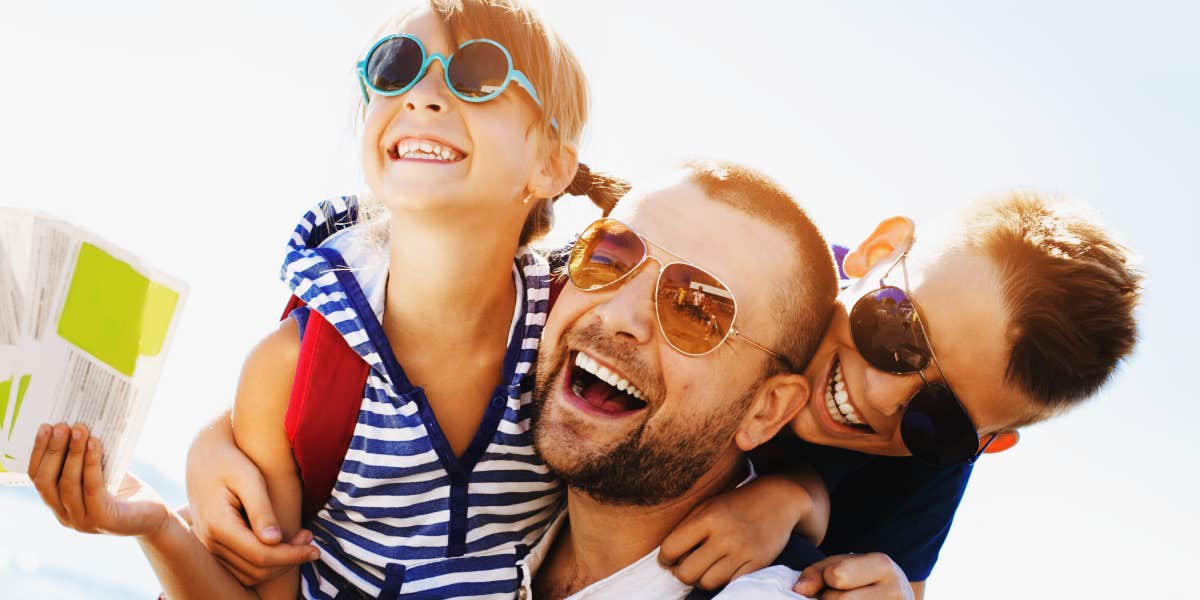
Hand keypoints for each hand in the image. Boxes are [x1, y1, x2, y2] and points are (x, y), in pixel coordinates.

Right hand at [28, 423, 169, 536]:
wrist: (155, 517)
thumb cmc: (127, 491)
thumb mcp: (103, 472)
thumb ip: (87, 458)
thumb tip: (78, 425)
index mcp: (59, 504)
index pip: (38, 478)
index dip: (39, 452)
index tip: (45, 427)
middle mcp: (66, 516)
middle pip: (48, 481)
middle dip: (53, 450)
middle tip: (61, 426)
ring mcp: (82, 521)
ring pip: (68, 484)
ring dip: (73, 454)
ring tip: (80, 430)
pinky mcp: (103, 521)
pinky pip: (92, 488)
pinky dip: (91, 464)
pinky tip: (94, 445)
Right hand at [185, 413, 317, 585]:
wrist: (204, 457)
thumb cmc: (230, 462)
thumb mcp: (249, 478)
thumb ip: (261, 509)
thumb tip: (274, 540)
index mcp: (218, 525)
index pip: (260, 556)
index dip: (291, 556)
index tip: (315, 548)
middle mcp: (210, 542)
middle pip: (257, 570)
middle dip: (289, 560)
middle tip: (310, 540)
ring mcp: (210, 547)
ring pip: (250, 574)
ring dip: (279, 564)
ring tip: (301, 541)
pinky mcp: (215, 547)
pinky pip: (243, 568)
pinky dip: (266, 564)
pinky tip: (283, 545)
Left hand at [660, 477, 809, 589]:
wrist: (776, 499)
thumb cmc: (735, 504)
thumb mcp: (707, 506)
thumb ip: (686, 528)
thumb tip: (665, 557)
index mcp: (708, 517)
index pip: (671, 548)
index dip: (665, 558)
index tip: (668, 559)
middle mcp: (725, 536)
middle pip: (687, 572)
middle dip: (681, 573)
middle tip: (685, 566)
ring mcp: (742, 551)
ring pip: (707, 583)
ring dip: (701, 579)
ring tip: (703, 569)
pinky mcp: (757, 563)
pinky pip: (729, 584)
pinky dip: (721, 580)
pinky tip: (721, 569)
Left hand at [793, 553, 912, 599]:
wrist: (896, 596)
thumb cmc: (862, 579)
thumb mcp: (842, 565)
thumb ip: (817, 573)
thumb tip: (799, 590)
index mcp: (883, 565)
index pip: (837, 576)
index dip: (826, 580)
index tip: (832, 582)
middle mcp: (897, 591)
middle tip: (834, 597)